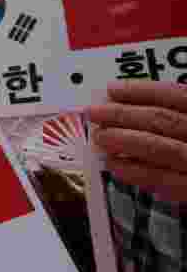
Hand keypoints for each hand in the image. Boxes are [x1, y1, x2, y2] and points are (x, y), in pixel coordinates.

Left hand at [86, 81, 186, 202]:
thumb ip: (183, 109)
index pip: (177, 97)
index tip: (112, 90)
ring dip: (126, 142)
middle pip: (163, 121)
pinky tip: (118, 166)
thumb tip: (151, 102)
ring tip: (100, 138)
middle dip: (124, 115)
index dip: (142, 91)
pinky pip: (170, 182)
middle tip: (94, 113)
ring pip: (163, 150)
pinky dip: (141, 173)